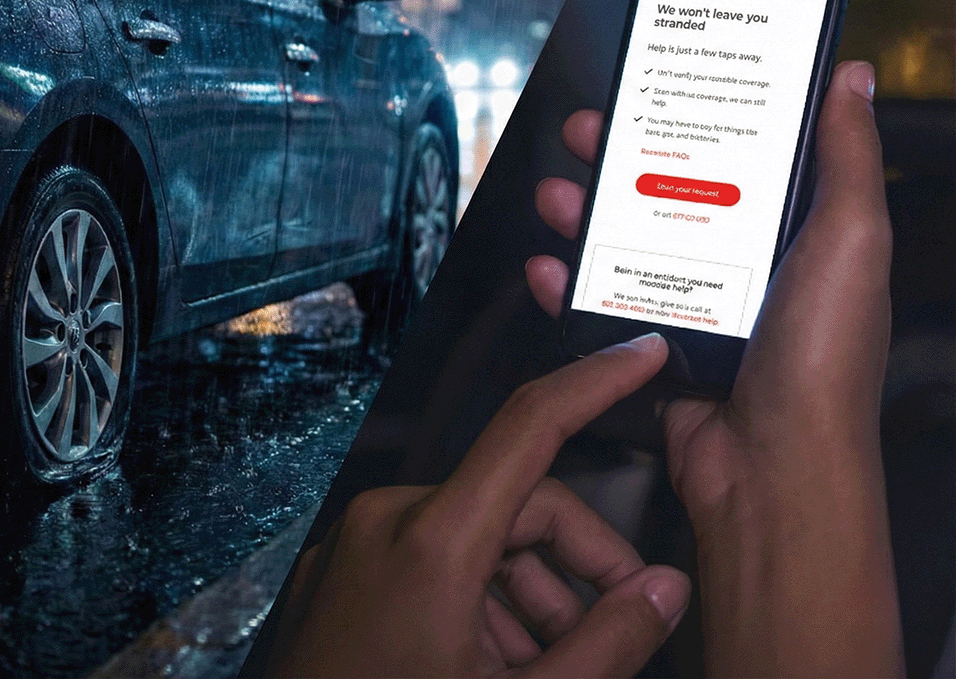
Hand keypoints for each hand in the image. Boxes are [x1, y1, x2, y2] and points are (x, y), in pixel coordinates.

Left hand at [267, 334, 690, 677]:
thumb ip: (606, 644)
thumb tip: (664, 591)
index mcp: (430, 538)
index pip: (528, 425)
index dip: (594, 381)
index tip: (642, 355)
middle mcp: (386, 524)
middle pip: (516, 504)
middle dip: (579, 565)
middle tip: (621, 630)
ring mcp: (355, 551)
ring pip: (475, 542)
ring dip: (530, 600)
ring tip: (553, 670)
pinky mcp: (340, 581)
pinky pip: (429, 567)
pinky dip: (478, 607)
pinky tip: (497, 668)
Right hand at [526, 60, 903, 676]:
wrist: (773, 468)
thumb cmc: (823, 363)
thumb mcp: (851, 240)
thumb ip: (848, 157)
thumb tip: (852, 80)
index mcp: (797, 237)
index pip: (741, 159)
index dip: (699, 119)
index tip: (662, 86)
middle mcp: (745, 268)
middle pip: (669, 194)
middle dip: (620, 159)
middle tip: (586, 131)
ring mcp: (697, 310)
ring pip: (625, 245)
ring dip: (583, 216)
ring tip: (558, 195)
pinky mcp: (654, 350)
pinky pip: (599, 307)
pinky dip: (564, 286)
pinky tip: (545, 268)